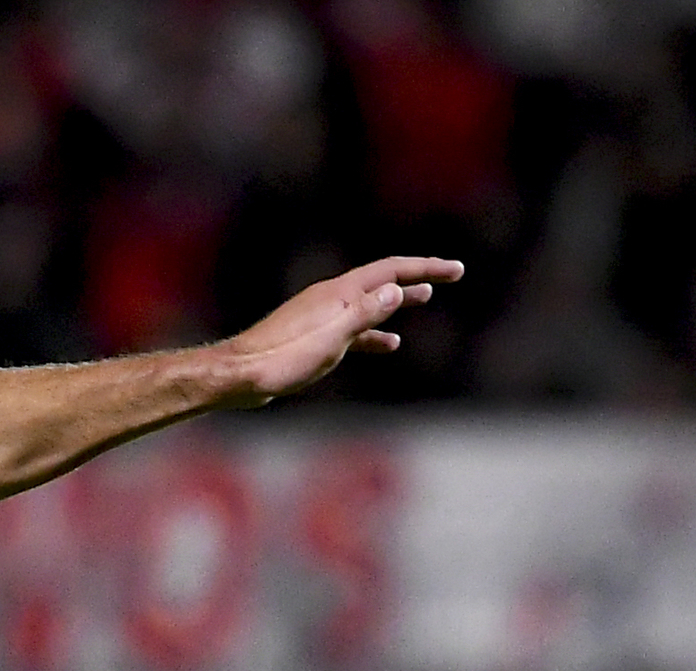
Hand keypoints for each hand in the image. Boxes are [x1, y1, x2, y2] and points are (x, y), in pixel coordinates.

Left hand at [219, 255, 464, 406]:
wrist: (239, 377)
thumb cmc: (282, 359)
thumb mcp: (331, 337)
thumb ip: (365, 313)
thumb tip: (398, 290)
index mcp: (339, 293)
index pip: (392, 271)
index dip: (426, 268)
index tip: (456, 270)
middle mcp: (331, 298)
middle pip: (383, 280)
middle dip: (418, 276)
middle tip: (450, 275)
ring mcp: (322, 317)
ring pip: (370, 304)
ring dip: (399, 301)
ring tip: (425, 299)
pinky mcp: (313, 338)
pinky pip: (354, 329)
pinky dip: (375, 332)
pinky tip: (389, 345)